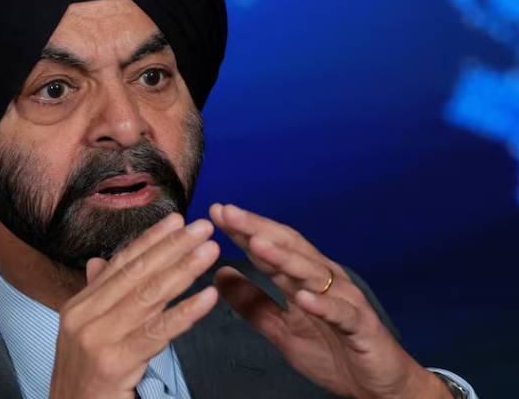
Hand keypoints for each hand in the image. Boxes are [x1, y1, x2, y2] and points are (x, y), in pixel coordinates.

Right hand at [49, 213, 219, 398]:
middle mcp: (84, 316)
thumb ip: (97, 298)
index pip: (121, 265)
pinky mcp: (113, 363)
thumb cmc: (84, 381)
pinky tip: (208, 297)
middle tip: (203, 227)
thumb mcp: (85, 334)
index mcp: (79, 306)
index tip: (177, 220)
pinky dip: (185, 312)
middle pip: (137, 274)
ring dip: (184, 270)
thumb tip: (99, 262)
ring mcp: (96, 338)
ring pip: (148, 297)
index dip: (151, 241)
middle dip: (173, 247)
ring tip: (210, 252)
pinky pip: (157, 333)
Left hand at [209, 203, 450, 398]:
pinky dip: (322, 304)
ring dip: (283, 257)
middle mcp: (324, 280)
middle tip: (227, 213)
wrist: (379, 386)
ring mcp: (344, 300)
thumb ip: (253, 303)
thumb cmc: (335, 351)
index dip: (244, 230)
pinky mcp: (361, 326)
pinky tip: (303, 297)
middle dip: (257, 229)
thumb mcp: (282, 328)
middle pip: (288, 248)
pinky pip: (340, 313)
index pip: (270, 247)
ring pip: (311, 273)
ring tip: (256, 243)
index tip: (216, 212)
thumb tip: (221, 275)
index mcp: (303, 279)